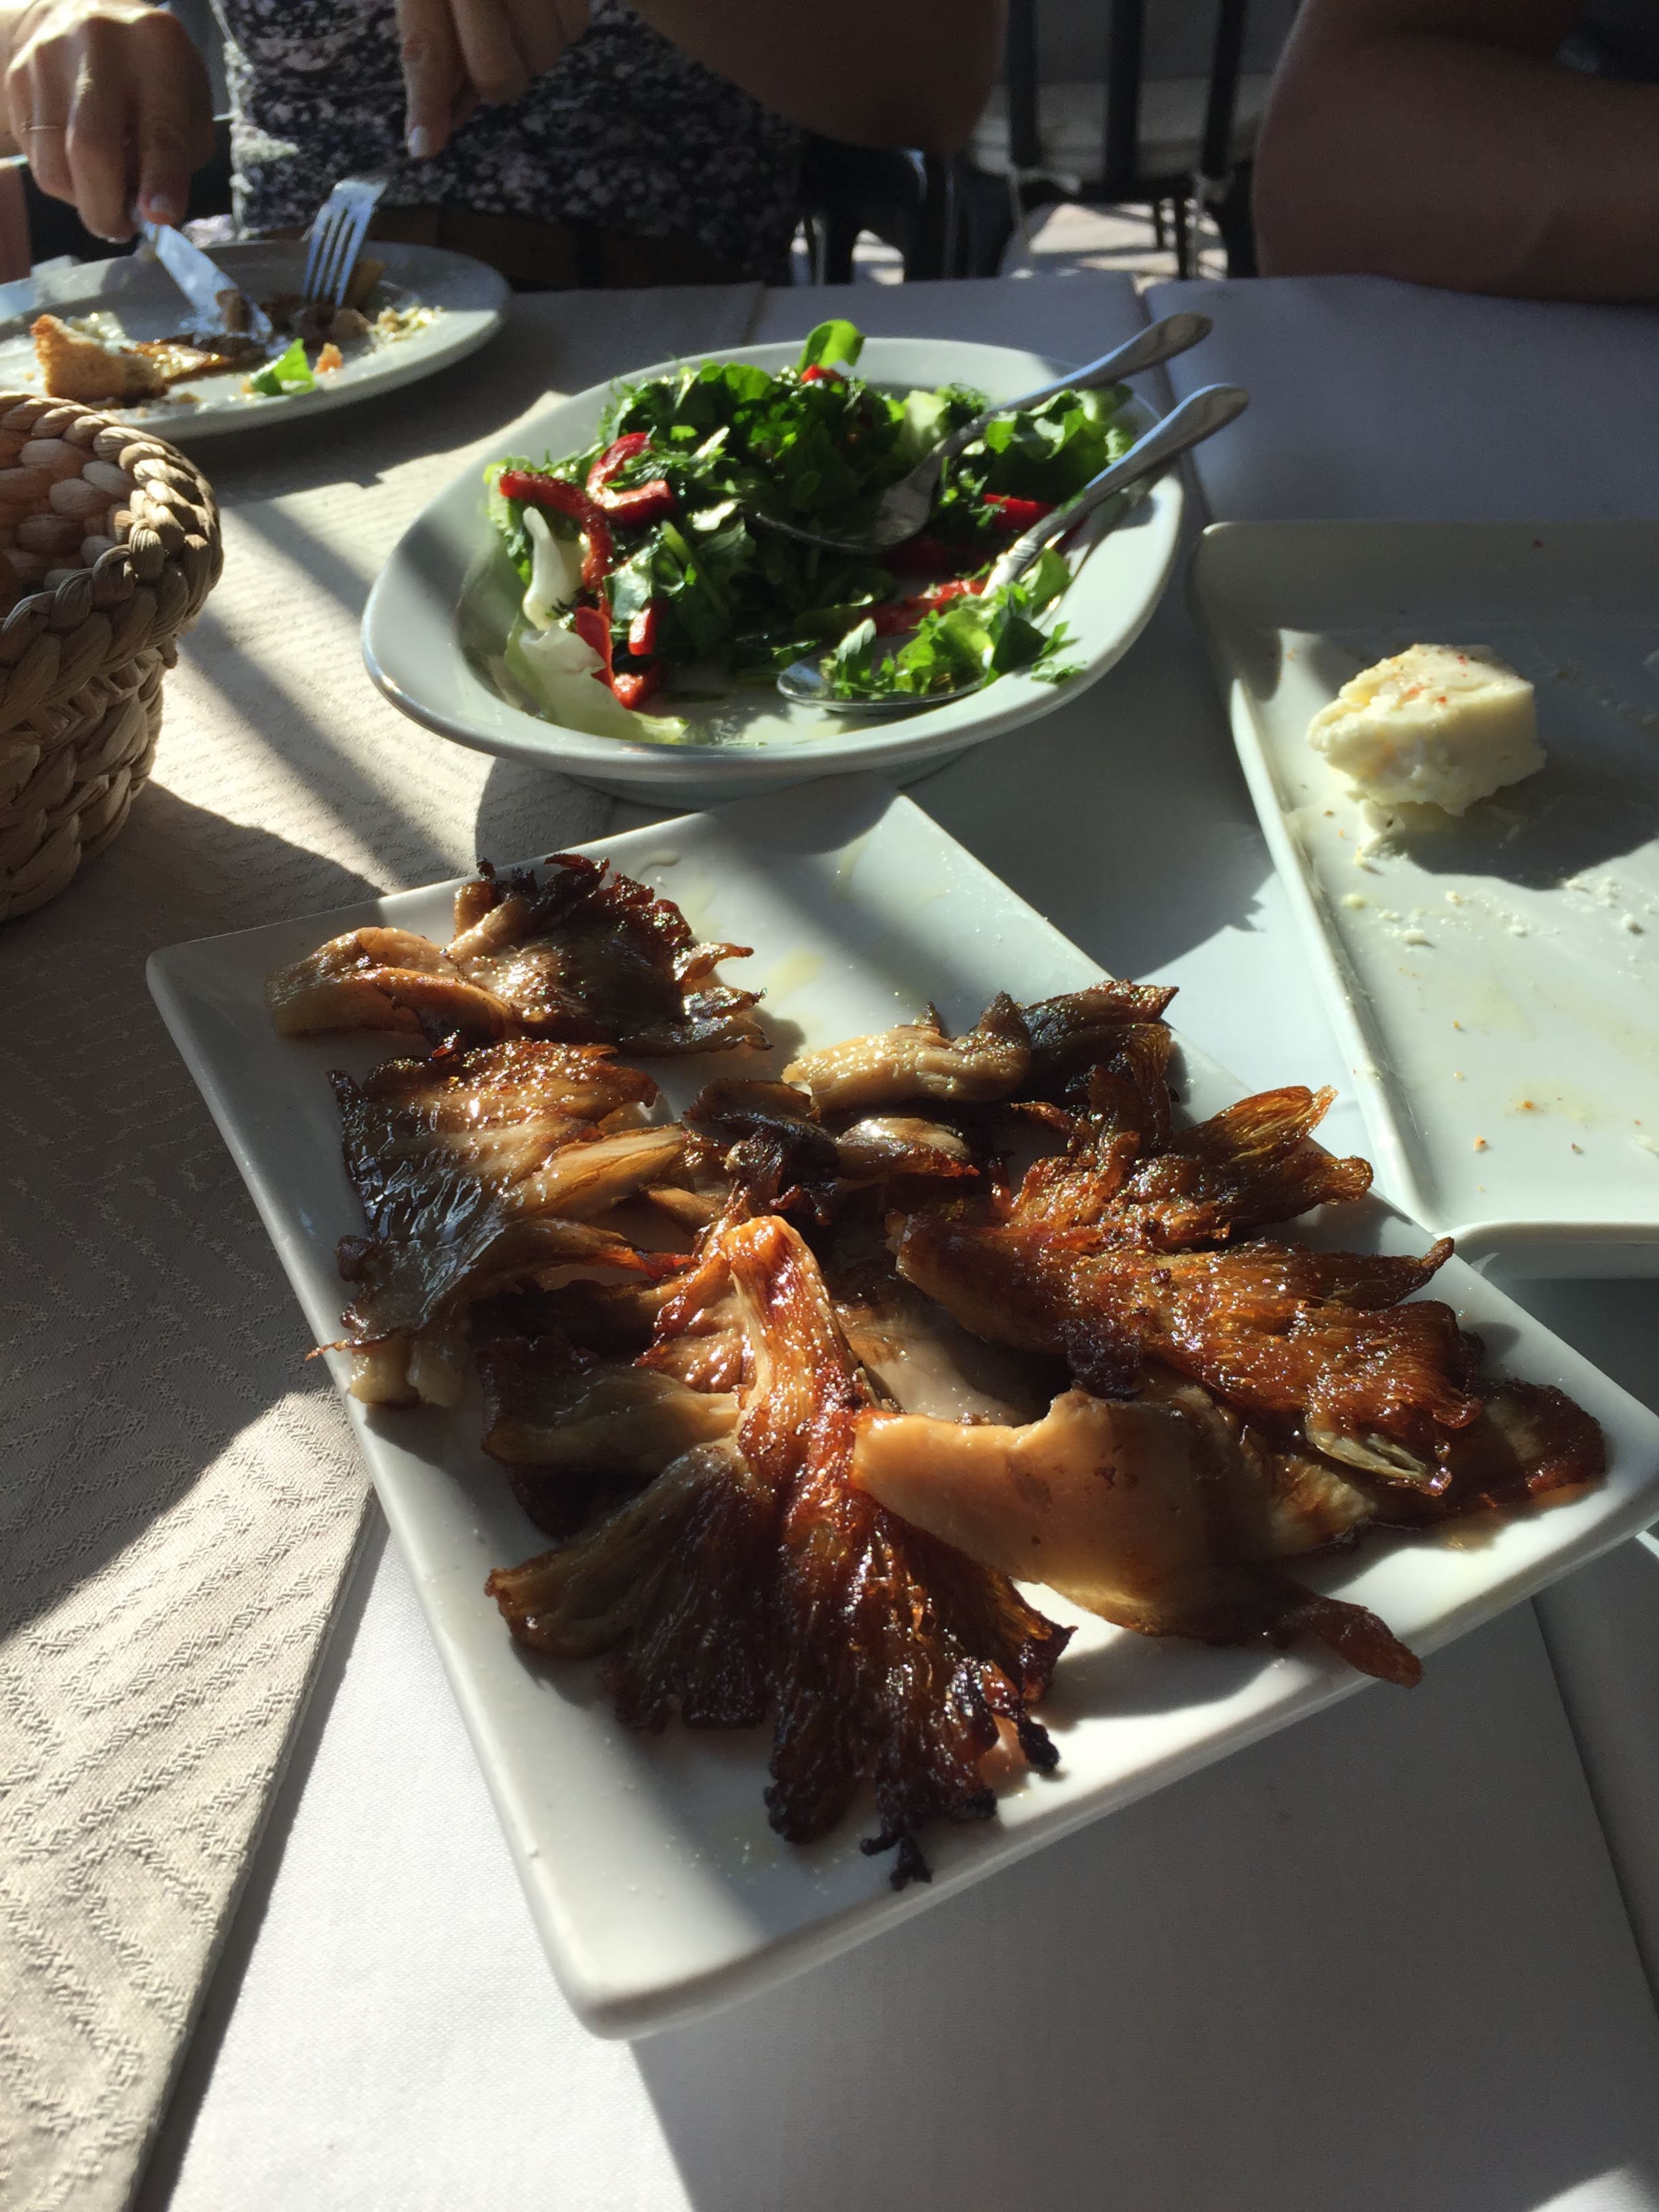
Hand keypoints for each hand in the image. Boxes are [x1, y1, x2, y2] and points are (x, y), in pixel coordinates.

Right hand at [5, 0, 214, 240]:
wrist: (83, 18)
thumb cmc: (152, 76)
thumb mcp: (189, 104)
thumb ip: (181, 155)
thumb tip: (153, 211)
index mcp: (156, 48)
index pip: (159, 127)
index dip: (160, 179)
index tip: (159, 217)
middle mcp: (98, 44)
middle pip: (91, 147)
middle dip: (107, 207)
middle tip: (120, 229)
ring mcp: (47, 58)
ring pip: (55, 165)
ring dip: (82, 199)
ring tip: (103, 191)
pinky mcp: (16, 80)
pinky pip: (35, 157)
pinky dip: (63, 180)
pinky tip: (78, 163)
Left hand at [397, 0, 586, 158]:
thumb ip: (434, 42)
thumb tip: (444, 117)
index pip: (427, 49)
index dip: (427, 103)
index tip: (425, 148)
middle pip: (499, 75)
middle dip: (497, 82)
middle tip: (493, 49)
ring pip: (544, 58)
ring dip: (532, 49)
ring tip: (518, 7)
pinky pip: (576, 28)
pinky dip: (561, 22)